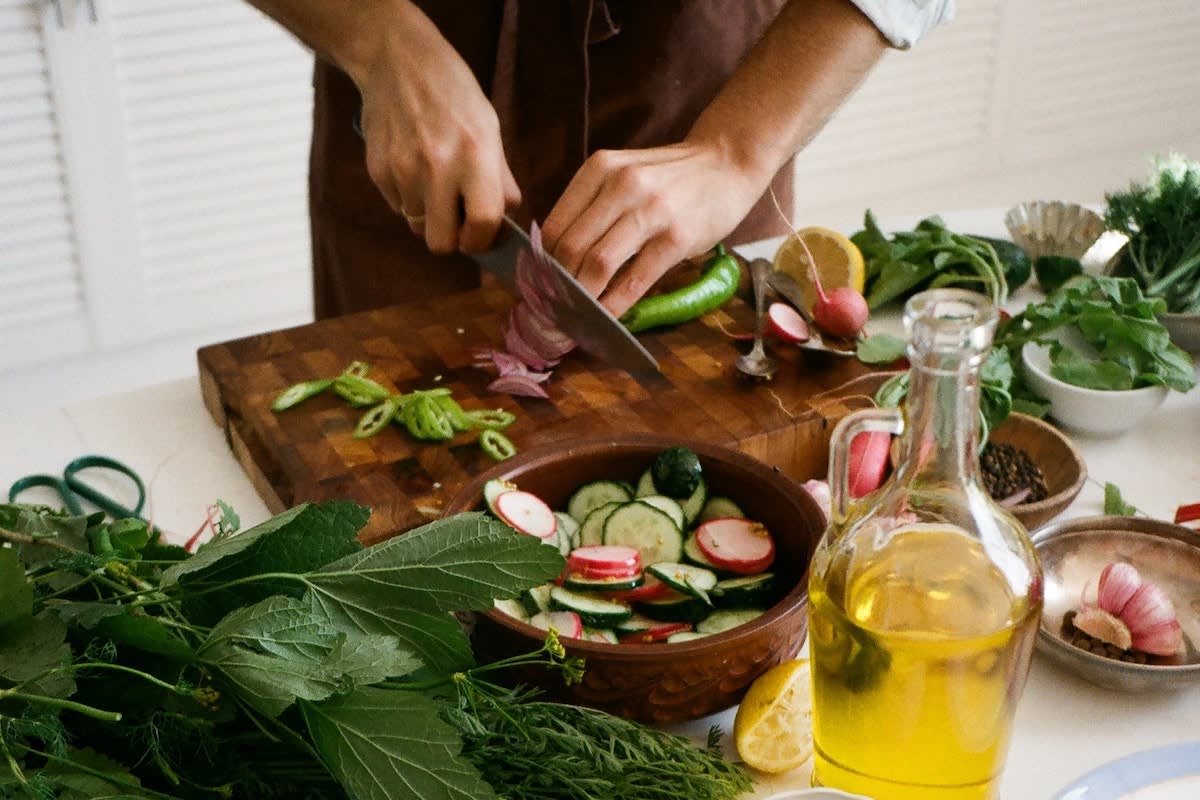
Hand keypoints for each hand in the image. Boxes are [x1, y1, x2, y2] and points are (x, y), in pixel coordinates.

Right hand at [355, 5, 519, 252]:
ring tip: (433, 182)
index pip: (483, 223)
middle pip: (440, 242)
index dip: (482, 240)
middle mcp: (438, 166)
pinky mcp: (378, 170)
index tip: (479, 236)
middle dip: (450, 237)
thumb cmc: (452, 93)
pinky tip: (412, 166)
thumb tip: (505, 222)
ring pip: (416, 226)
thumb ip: (500, 179)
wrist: (396, 59)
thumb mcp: (489, 127)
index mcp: (476, 155)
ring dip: (428, 215)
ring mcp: (403, 169)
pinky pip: (397, 206)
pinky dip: (407, 197)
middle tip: (455, 219)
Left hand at [540, 142, 763, 316]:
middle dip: (557, 286)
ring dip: (582, 298)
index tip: (539, 288)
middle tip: (552, 309)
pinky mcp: (677, 237)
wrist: (727, 162)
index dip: (540, 264)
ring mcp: (651, 211)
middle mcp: (621, 185)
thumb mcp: (624, 174)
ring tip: (575, 317)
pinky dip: (615, 304)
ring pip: (598, 264)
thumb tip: (556, 259)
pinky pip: (635, 279)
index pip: (554, 226)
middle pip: (571, 248)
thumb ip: (592, 206)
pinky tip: (607, 318)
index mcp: (599, 169)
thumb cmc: (670, 177)